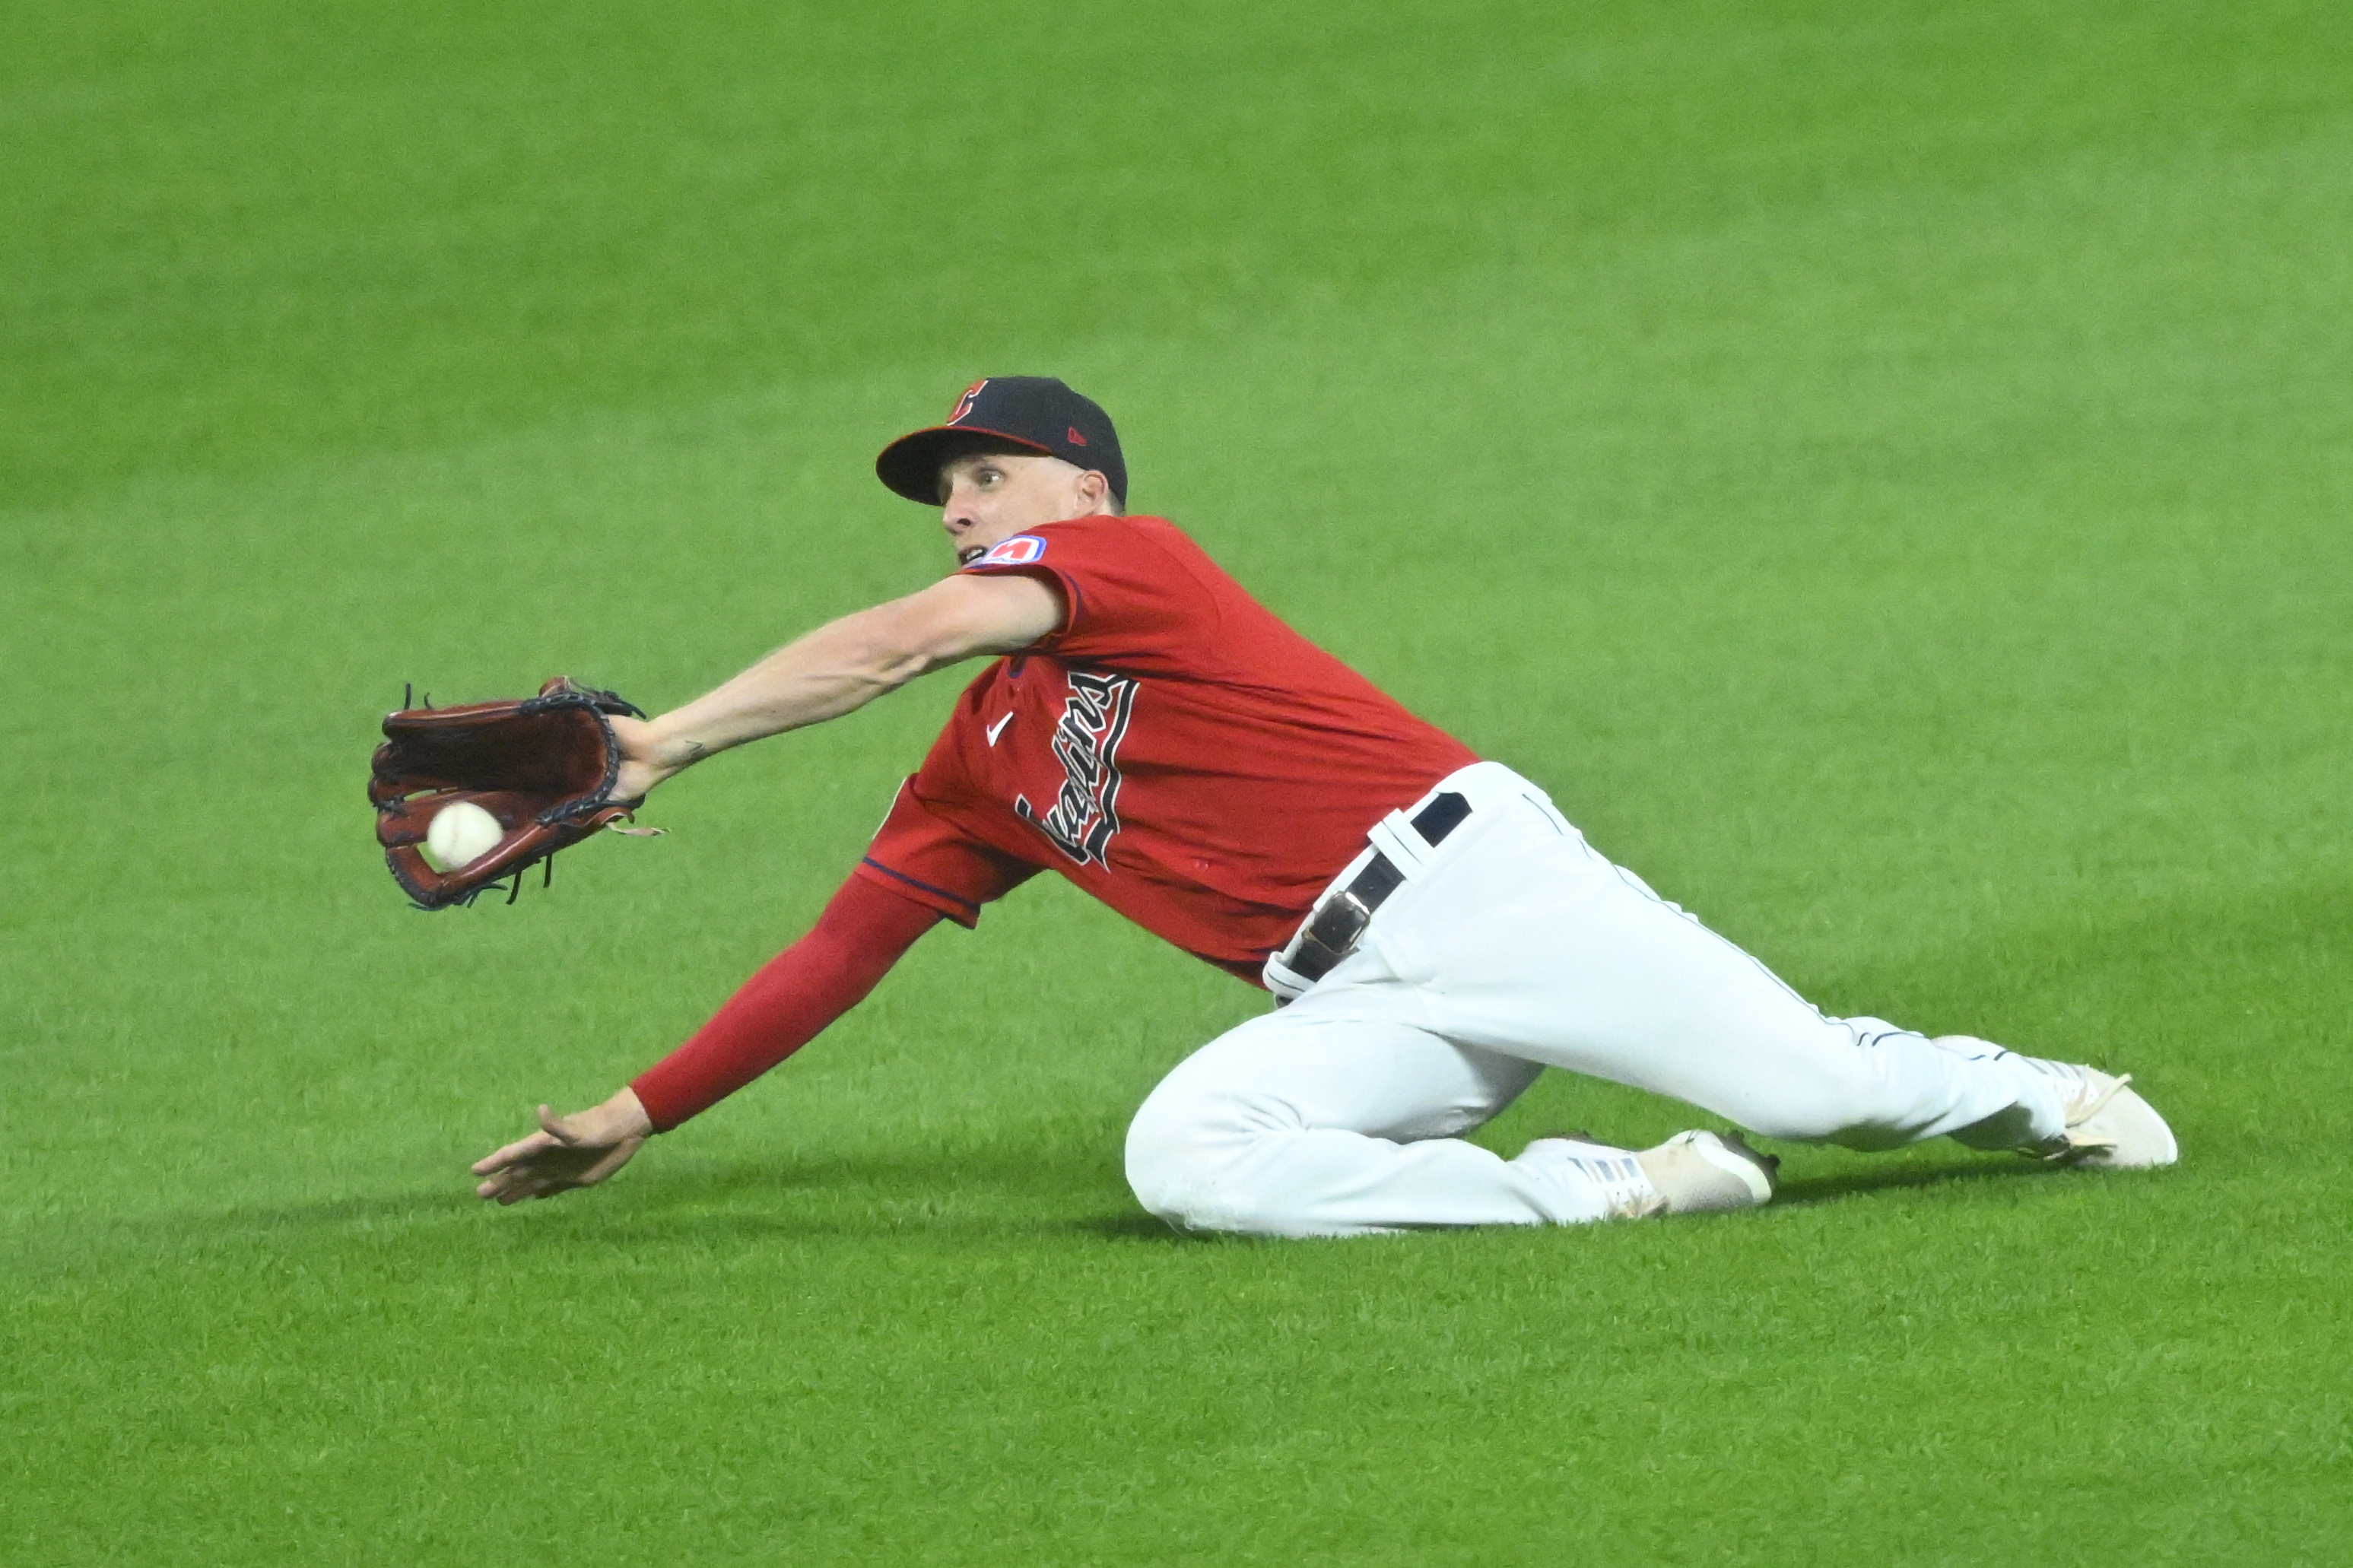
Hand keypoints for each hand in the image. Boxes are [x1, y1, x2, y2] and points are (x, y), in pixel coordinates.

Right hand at [472, 1088, 652, 1204]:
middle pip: (516, 1173)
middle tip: (479, 1195)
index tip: (474, 1171)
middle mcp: (547, 1159)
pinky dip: (542, 1193)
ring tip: (498, 1202)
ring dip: (515, 1192)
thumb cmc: (599, 1127)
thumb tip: (540, 1110)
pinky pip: (553, 1188)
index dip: (493, 1163)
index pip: (511, 1155)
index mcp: (542, 1146)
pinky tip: (533, 1198)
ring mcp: (560, 1169)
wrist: (625, 1130)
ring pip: (531, 1183)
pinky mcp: (576, 1178)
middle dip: (498, 1183)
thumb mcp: (577, 1129)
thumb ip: (556, 1125)